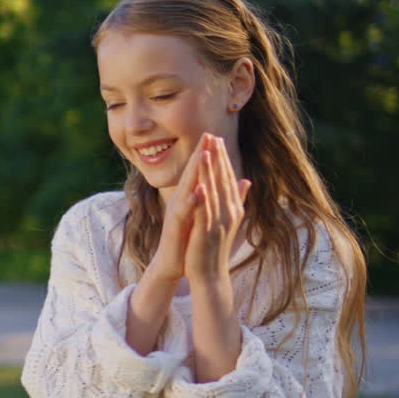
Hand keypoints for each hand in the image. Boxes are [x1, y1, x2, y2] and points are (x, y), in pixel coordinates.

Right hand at [149, 133, 214, 281]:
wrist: (172, 263)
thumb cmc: (186, 238)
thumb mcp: (200, 214)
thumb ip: (211, 197)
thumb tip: (227, 184)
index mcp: (188, 197)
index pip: (198, 172)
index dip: (206, 154)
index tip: (216, 135)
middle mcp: (179, 200)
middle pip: (190, 174)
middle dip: (200, 154)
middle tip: (208, 134)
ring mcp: (176, 213)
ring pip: (185, 189)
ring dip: (194, 172)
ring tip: (203, 155)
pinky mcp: (174, 227)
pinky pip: (182, 213)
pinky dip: (190, 202)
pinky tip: (198, 192)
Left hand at [185, 136, 250, 283]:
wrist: (211, 274)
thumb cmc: (215, 246)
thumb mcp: (229, 219)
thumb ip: (238, 199)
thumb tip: (247, 180)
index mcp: (232, 208)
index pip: (228, 178)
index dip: (223, 159)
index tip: (217, 140)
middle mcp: (229, 212)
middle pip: (223, 181)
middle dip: (217, 159)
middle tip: (213, 137)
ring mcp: (219, 222)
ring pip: (215, 193)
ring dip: (210, 172)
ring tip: (206, 152)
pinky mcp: (207, 232)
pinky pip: (205, 213)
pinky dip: (203, 199)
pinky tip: (200, 185)